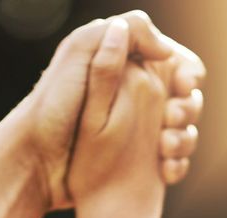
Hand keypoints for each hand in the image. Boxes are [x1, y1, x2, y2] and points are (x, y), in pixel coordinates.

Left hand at [67, 16, 204, 209]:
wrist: (38, 164)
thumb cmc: (52, 109)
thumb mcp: (79, 55)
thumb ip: (118, 37)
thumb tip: (163, 46)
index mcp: (124, 66)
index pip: (175, 61)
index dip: (188, 74)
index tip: (183, 87)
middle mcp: (135, 96)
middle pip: (186, 97)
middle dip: (188, 108)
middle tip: (170, 121)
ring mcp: (139, 130)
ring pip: (184, 130)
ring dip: (184, 139)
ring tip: (165, 150)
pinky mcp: (138, 161)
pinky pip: (174, 160)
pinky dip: (176, 164)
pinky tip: (165, 170)